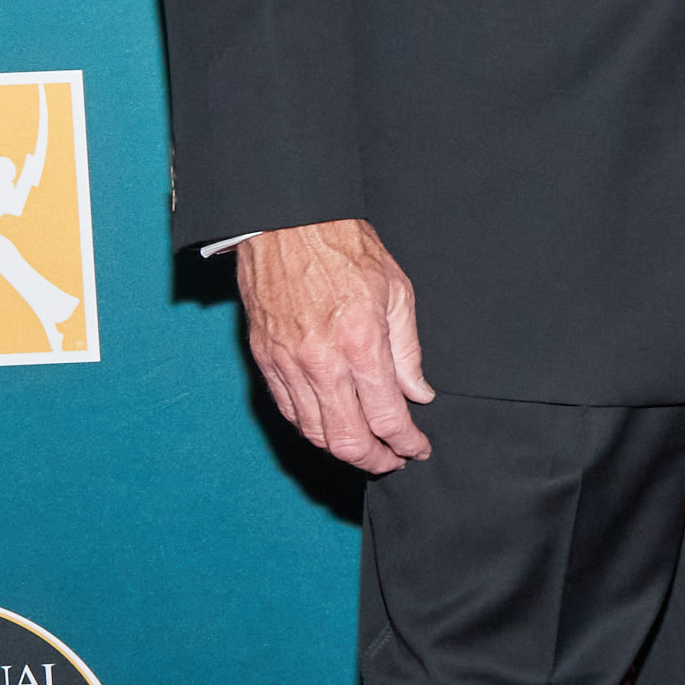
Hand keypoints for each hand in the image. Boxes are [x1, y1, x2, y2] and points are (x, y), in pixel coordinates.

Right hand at [239, 218, 437, 470]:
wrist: (287, 224)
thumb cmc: (346, 250)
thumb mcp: (397, 292)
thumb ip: (408, 352)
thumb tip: (418, 394)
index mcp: (362, 344)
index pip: (387, 418)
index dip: (407, 443)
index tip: (418, 449)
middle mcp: (322, 363)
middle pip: (348, 440)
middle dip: (376, 460)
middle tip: (394, 460)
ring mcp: (288, 364)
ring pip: (315, 434)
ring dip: (343, 451)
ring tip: (367, 449)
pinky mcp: (265, 360)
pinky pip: (289, 412)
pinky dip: (312, 429)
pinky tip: (331, 428)